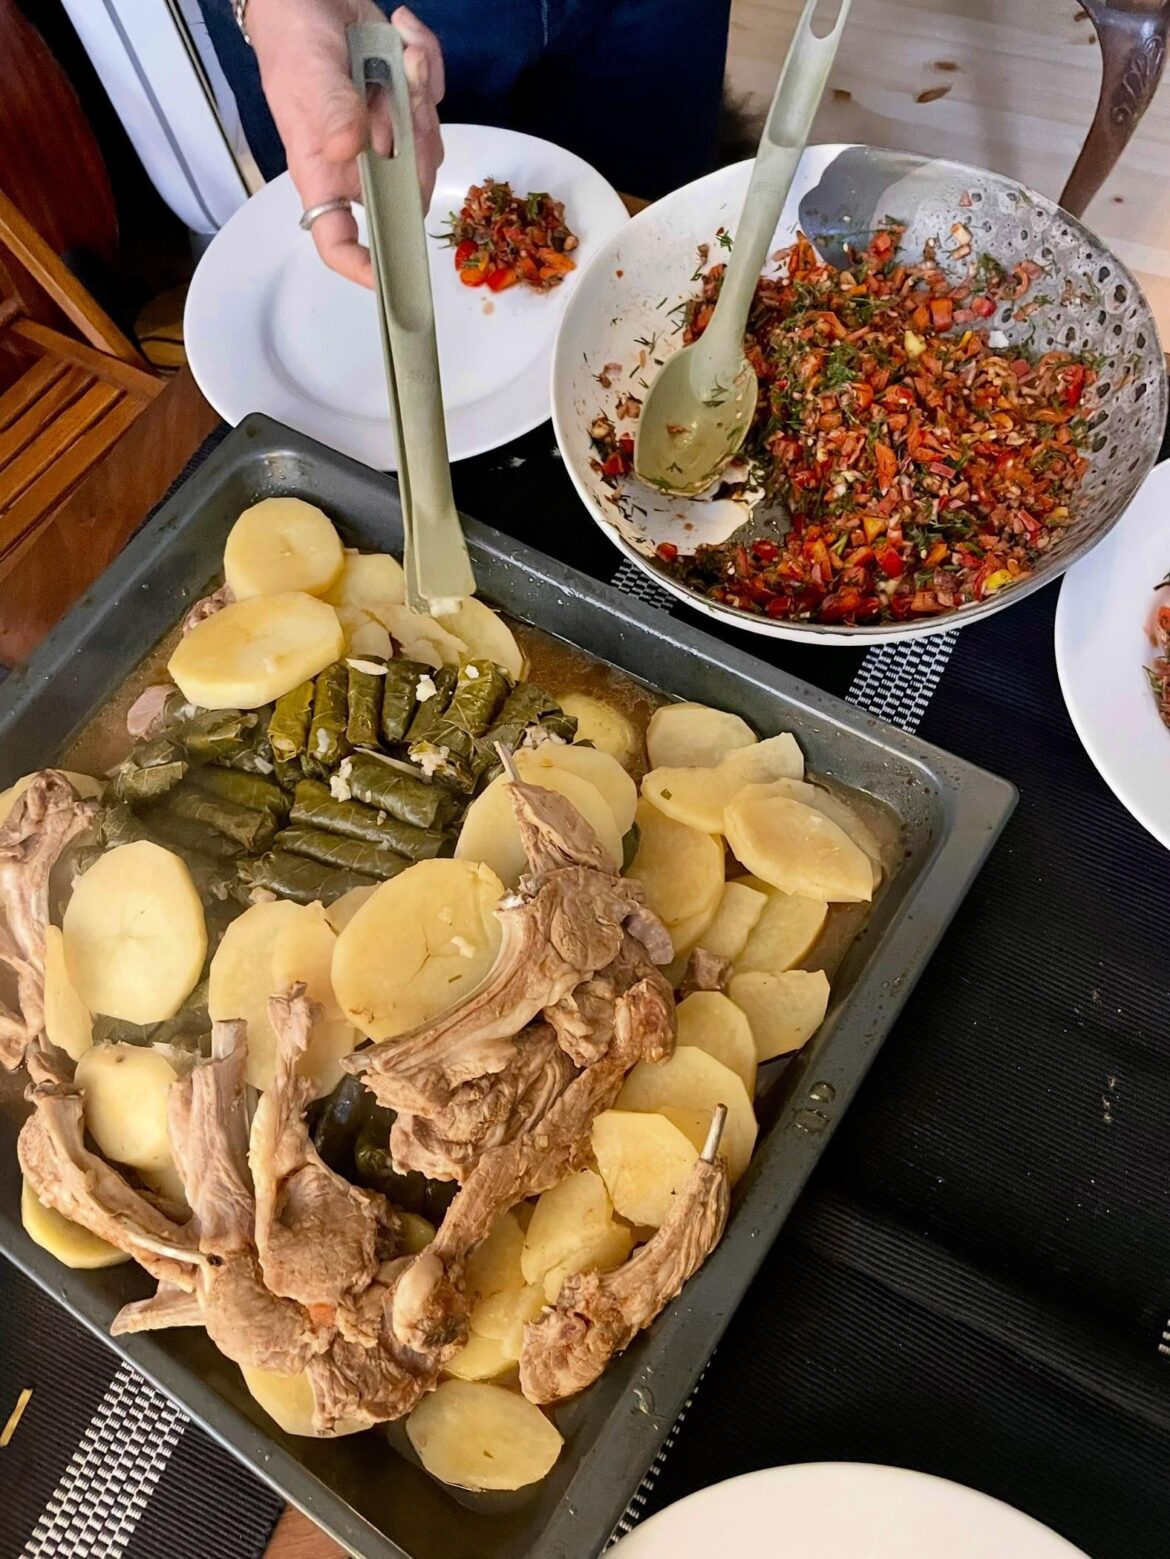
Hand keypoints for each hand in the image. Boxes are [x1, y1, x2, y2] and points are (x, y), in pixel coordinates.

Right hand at [247, 0, 443, 287]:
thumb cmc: (293, 44)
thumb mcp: (307, 76)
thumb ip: (332, 111)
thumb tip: (351, 148)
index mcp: (326, 174)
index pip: (337, 240)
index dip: (361, 266)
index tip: (385, 279)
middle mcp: (359, 166)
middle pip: (407, 190)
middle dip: (417, 144)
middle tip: (403, 90)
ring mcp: (387, 135)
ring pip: (428, 144)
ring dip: (422, 98)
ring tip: (398, 55)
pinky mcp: (407, 104)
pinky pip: (435, 99)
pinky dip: (427, 65)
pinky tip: (404, 37)